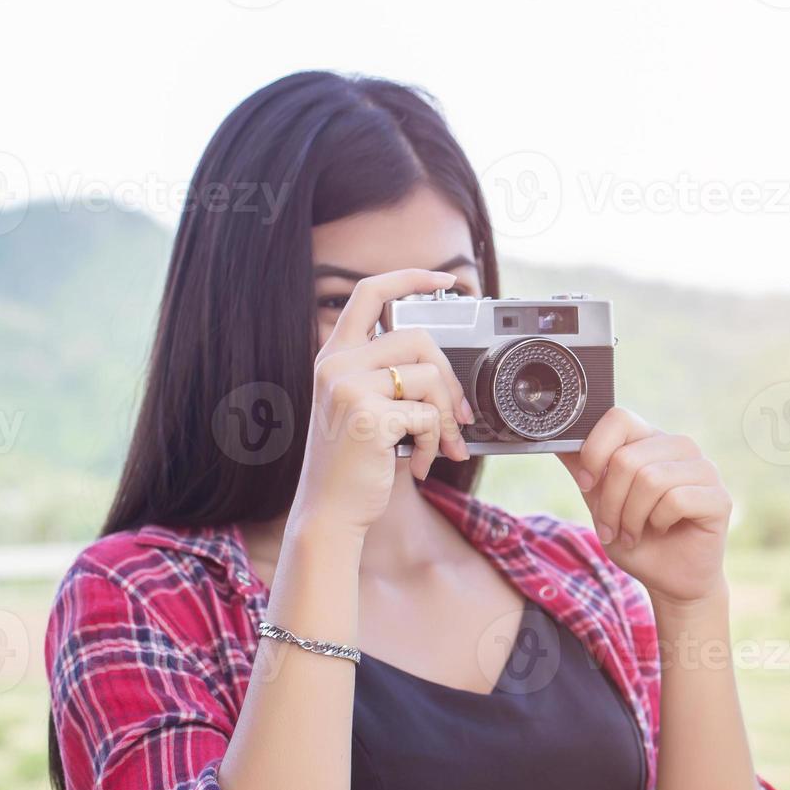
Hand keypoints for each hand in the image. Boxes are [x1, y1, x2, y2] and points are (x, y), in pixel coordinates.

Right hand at [291, 269, 472, 535]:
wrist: (330, 511)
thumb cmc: (354, 464)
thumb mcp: (365, 409)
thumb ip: (392, 379)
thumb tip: (447, 373)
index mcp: (335, 355)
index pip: (370, 293)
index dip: (410, 277)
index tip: (445, 279)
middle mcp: (336, 364)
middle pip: (419, 339)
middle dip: (450, 380)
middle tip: (459, 417)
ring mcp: (348, 387)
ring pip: (428, 378)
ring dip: (446, 419)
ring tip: (440, 447)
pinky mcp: (367, 415)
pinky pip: (427, 416)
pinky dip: (435, 444)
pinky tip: (421, 464)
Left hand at [558, 408, 730, 606]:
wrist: (670, 579)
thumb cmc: (637, 539)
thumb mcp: (600, 502)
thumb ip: (584, 469)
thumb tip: (556, 441)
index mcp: (651, 440)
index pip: (619, 418)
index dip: (595, 451)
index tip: (587, 484)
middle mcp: (680, 447)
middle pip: (628, 458)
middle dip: (610, 502)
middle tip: (611, 527)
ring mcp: (704, 470)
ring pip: (650, 479)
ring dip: (631, 517)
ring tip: (632, 533)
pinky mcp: (719, 497)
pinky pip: (676, 500)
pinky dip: (659, 522)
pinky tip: (662, 530)